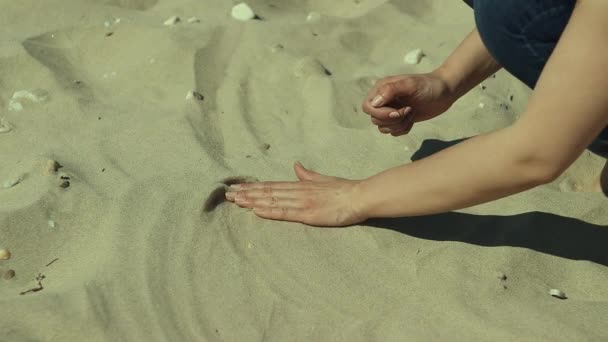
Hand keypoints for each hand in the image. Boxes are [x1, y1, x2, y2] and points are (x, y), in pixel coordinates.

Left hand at [224, 162, 366, 226]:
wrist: (359, 196)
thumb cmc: (344, 189)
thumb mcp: (323, 179)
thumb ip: (307, 175)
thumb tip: (295, 165)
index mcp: (300, 185)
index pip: (272, 186)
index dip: (253, 187)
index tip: (237, 187)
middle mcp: (297, 192)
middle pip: (267, 192)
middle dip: (247, 193)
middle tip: (227, 194)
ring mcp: (302, 203)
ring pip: (272, 201)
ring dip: (253, 201)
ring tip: (236, 201)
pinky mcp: (308, 214)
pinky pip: (286, 213)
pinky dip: (270, 211)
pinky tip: (256, 210)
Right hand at [361, 71, 455, 135]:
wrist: (445, 92)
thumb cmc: (428, 85)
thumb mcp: (410, 84)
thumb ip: (391, 90)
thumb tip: (374, 103)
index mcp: (381, 89)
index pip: (368, 107)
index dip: (380, 113)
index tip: (398, 112)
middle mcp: (383, 100)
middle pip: (375, 119)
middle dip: (393, 120)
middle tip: (409, 110)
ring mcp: (390, 110)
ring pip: (383, 128)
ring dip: (399, 125)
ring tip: (411, 113)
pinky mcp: (399, 120)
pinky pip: (393, 132)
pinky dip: (403, 129)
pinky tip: (413, 118)